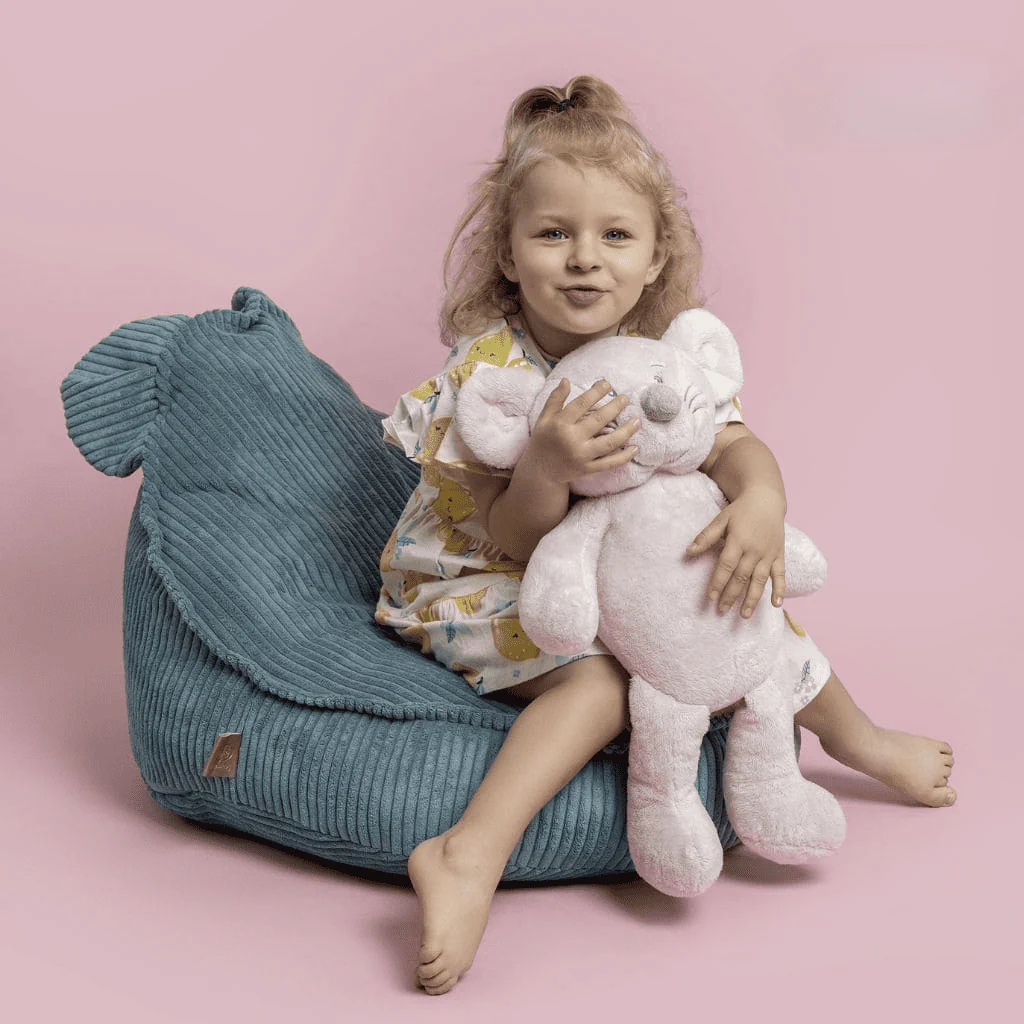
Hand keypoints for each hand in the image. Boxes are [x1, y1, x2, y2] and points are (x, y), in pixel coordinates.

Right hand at [521, 378, 639, 485]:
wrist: (540, 471)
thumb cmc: (543, 440)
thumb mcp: (544, 418)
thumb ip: (555, 399)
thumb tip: (566, 380)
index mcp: (560, 424)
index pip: (582, 404)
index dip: (596, 392)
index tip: (608, 384)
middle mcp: (571, 439)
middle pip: (599, 420)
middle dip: (615, 407)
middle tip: (626, 399)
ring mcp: (581, 456)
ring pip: (609, 443)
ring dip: (626, 431)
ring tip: (637, 420)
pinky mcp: (587, 469)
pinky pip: (609, 463)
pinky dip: (624, 457)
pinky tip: (635, 447)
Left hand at [686, 488, 786, 617]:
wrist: (766, 500)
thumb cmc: (740, 511)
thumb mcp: (721, 519)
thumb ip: (706, 537)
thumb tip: (688, 552)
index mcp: (738, 540)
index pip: (726, 565)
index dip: (718, 582)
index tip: (710, 598)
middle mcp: (754, 550)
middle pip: (741, 576)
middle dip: (731, 595)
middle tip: (721, 611)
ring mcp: (769, 554)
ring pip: (760, 580)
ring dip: (752, 599)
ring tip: (744, 615)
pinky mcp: (779, 555)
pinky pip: (781, 575)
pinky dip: (780, 589)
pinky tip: (776, 604)